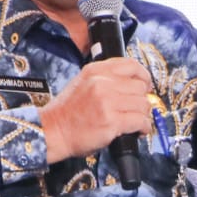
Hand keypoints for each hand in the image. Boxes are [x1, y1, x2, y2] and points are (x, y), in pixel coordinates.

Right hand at [37, 56, 152, 162]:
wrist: (52, 131)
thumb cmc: (67, 112)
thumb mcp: (83, 83)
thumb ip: (105, 79)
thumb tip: (132, 83)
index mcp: (95, 71)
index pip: (131, 65)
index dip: (143, 76)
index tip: (145, 85)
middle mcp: (102, 83)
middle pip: (140, 87)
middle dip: (142, 100)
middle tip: (138, 109)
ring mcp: (107, 102)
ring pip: (143, 104)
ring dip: (143, 115)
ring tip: (137, 121)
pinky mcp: (112, 121)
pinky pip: (140, 121)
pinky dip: (144, 127)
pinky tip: (139, 131)